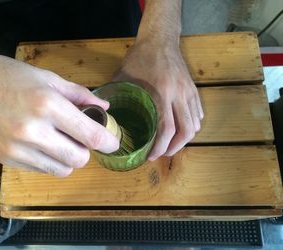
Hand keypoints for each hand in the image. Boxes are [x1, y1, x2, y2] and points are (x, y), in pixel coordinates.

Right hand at [0, 51, 118, 175]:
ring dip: (68, 158)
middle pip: (79, 159)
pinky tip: (42, 144)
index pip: (90, 135)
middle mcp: (33, 132)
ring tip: (60, 141)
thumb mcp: (45, 77)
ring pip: (61, 170)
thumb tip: (104, 108)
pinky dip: (49, 161)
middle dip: (86, 150)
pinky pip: (41, 170)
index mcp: (46, 105)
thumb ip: (78, 94)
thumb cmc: (3, 74)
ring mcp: (18, 150)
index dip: (109, 141)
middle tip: (81, 137)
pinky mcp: (6, 160)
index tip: (113, 141)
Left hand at [113, 41, 203, 159]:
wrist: (160, 39)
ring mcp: (189, 92)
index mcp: (161, 92)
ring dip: (184, 139)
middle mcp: (179, 94)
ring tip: (170, 144)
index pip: (167, 128)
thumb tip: (104, 115)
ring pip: (195, 125)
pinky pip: (198, 114)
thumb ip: (114, 96)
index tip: (151, 156)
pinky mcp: (193, 90)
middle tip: (162, 153)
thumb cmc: (139, 58)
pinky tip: (180, 129)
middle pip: (186, 131)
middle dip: (175, 148)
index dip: (160, 147)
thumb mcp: (123, 76)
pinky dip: (191, 126)